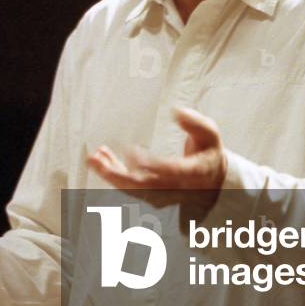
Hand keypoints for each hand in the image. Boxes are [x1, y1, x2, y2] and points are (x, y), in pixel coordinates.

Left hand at [87, 106, 227, 190]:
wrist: (211, 181)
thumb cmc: (207, 152)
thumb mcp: (209, 134)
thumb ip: (195, 123)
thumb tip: (176, 111)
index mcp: (193, 174)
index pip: (170, 173)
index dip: (150, 165)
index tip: (131, 152)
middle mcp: (175, 188)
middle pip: (143, 187)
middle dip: (116, 175)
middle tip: (96, 160)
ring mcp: (162, 194)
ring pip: (132, 189)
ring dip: (110, 173)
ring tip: (93, 157)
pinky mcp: (151, 194)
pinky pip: (129, 186)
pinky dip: (114, 173)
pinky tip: (101, 157)